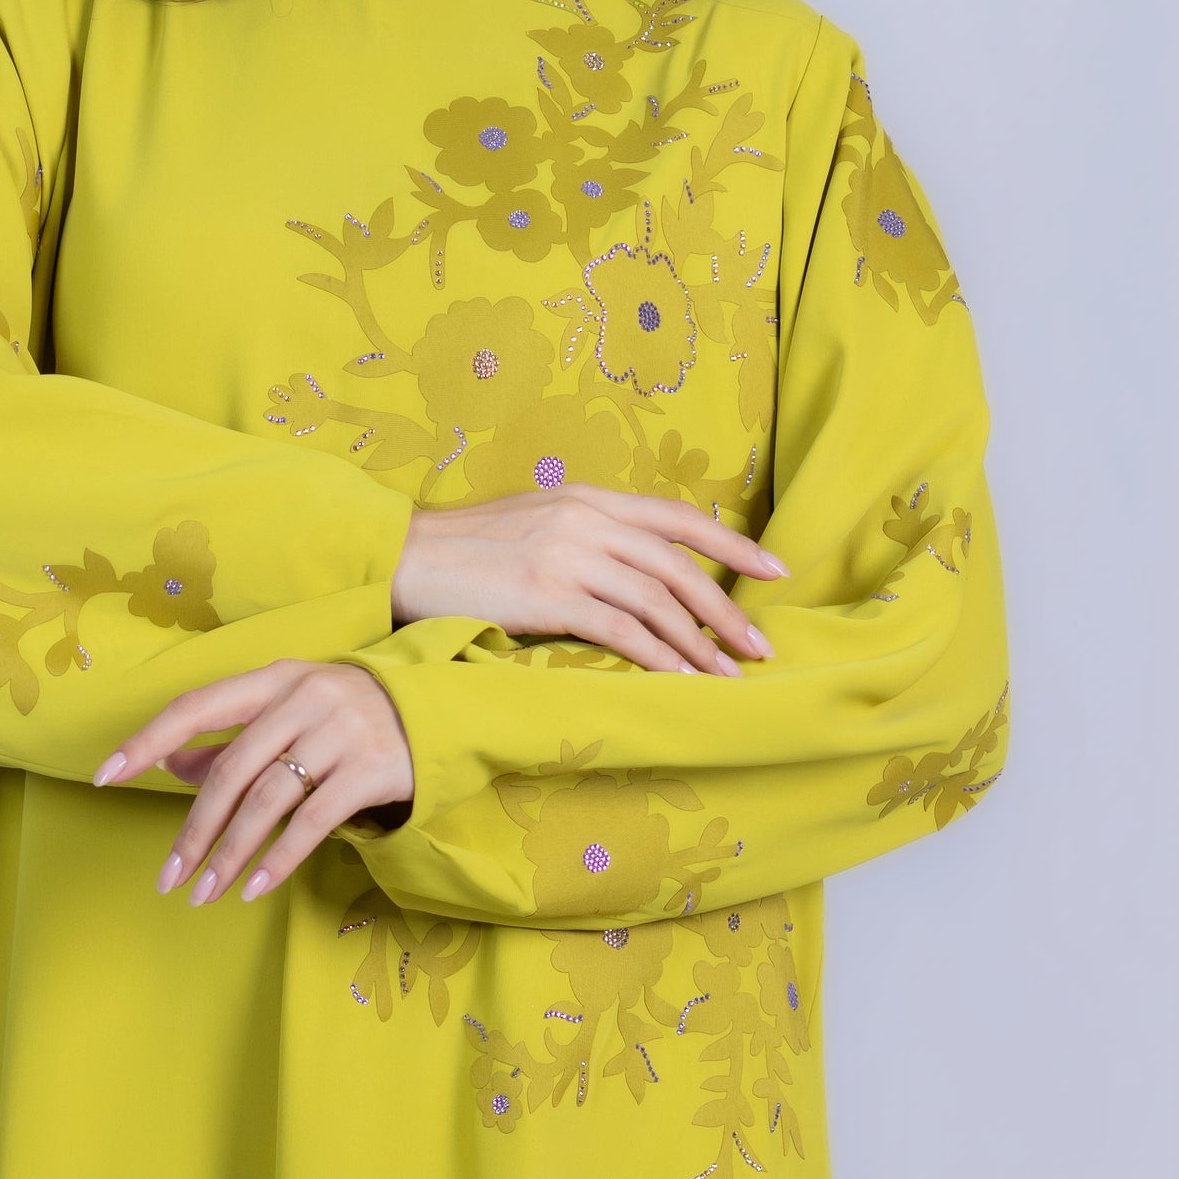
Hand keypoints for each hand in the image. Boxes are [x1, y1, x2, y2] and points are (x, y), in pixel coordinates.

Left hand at [92, 661, 413, 907]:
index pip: (197, 706)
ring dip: (230, 853)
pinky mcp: (370, 770)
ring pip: (268, 800)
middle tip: (169, 878)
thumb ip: (230, 739)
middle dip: (195, 830)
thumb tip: (165, 763)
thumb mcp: (288, 711)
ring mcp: (340, 732)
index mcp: (274, 678)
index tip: (106, 775)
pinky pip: (313, 822)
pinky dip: (279, 859)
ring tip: (205, 893)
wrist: (436, 713)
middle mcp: (303, 698)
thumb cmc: (344, 715)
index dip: (148, 740)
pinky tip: (254, 887)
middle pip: (231, 770)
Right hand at [390, 483, 787, 675]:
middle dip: (726, 611)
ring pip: (657, 602)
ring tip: (727, 677)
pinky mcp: (548, 595)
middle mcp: (586, 519)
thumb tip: (635, 563)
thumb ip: (587, 531)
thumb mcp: (536, 519)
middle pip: (678, 566)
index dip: (732, 544)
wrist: (403, 556)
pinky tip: (678, 681)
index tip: (774, 569)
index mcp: (588, 497)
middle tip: (761, 646)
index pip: (677, 518)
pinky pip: (620, 630)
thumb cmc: (466, 547)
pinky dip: (657, 657)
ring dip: (700, 644)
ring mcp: (568, 555)